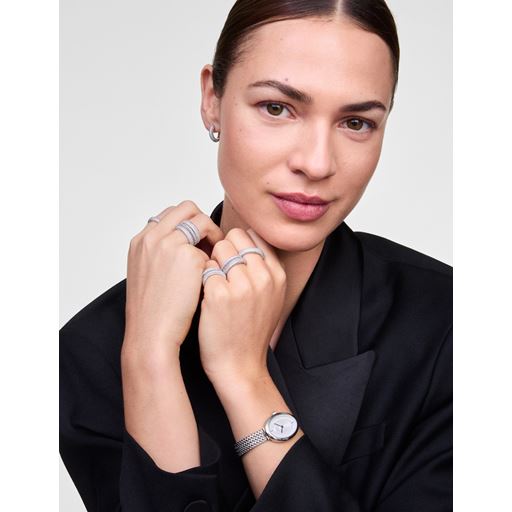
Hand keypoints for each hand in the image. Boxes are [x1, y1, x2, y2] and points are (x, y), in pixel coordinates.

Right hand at [122, 200, 224, 368]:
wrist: (150, 334)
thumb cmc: (151, 313)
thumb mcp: (147, 276)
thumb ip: (159, 256)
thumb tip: (184, 247)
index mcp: (140, 241)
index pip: (168, 215)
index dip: (186, 224)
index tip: (197, 239)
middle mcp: (152, 237)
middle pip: (186, 208)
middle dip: (202, 221)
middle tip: (212, 241)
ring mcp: (169, 243)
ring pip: (201, 220)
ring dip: (213, 234)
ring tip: (219, 255)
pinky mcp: (188, 256)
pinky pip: (210, 247)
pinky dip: (215, 258)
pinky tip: (217, 274)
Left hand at [197, 227, 286, 384]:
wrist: (240, 366)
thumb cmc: (251, 330)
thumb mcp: (271, 296)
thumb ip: (264, 267)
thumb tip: (247, 237)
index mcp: (277, 274)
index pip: (253, 236)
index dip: (238, 246)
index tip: (232, 264)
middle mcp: (263, 276)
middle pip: (234, 237)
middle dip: (223, 251)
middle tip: (221, 275)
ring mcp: (241, 285)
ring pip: (218, 249)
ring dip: (211, 263)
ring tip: (214, 287)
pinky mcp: (218, 294)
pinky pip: (203, 268)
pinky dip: (200, 279)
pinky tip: (204, 298)